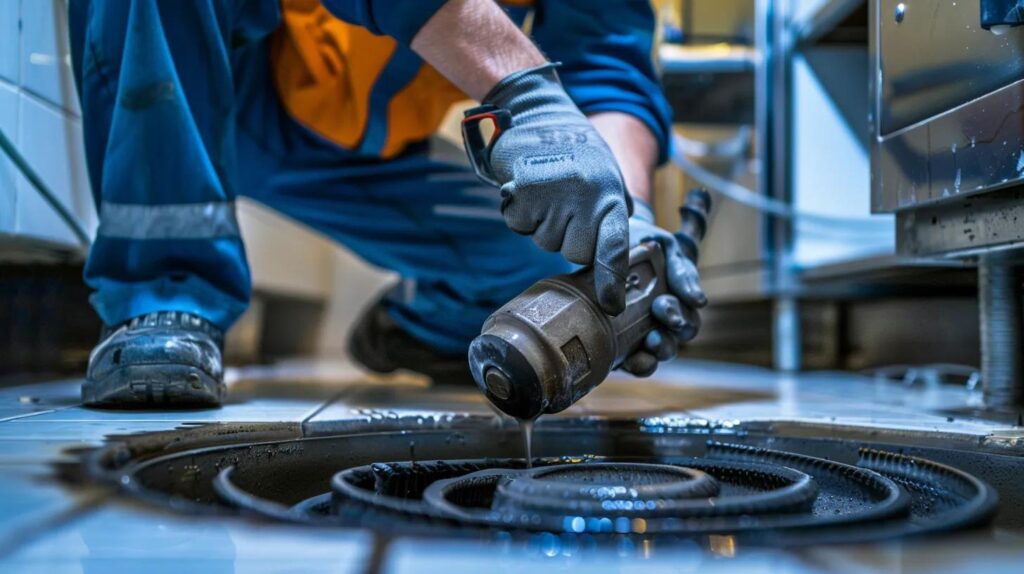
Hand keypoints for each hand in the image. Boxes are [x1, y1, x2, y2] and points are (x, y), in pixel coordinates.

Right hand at [482, 64, 630, 314]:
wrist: (537, 115)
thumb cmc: (576, 154)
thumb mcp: (607, 178)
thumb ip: (610, 216)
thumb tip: (612, 261)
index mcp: (609, 193)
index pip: (613, 245)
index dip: (612, 279)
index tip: (613, 306)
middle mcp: (583, 196)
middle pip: (575, 252)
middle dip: (570, 239)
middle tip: (566, 207)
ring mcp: (552, 195)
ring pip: (545, 242)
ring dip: (544, 224)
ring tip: (548, 192)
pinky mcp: (521, 193)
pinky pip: (520, 226)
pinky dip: (521, 214)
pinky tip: (529, 190)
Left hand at [620, 201, 706, 376]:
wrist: (597, 258)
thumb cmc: (635, 243)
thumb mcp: (660, 233)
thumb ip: (686, 226)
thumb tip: (701, 199)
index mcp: (679, 291)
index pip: (692, 299)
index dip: (691, 295)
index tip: (692, 296)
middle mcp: (668, 315)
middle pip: (685, 328)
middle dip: (678, 321)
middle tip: (662, 309)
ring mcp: (649, 332)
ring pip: (666, 348)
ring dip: (663, 346)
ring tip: (651, 339)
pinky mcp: (628, 349)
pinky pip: (641, 364)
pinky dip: (641, 364)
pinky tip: (634, 359)